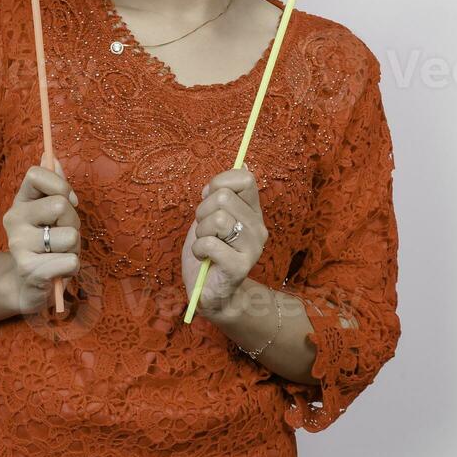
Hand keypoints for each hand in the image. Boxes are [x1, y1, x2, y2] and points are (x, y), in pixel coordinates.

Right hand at [0, 158, 80, 314]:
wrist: (28, 285)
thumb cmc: (47, 244)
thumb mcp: (50, 213)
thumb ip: (54, 185)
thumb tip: (51, 156)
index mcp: (20, 202)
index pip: (36, 174)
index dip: (60, 185)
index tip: (68, 201)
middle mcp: (14, 220)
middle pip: (60, 205)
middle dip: (73, 222)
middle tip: (63, 235)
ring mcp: (19, 246)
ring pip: (70, 236)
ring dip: (74, 248)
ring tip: (60, 254)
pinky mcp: (30, 271)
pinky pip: (71, 261)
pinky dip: (72, 267)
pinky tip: (58, 271)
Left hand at [181, 167, 268, 320]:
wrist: (212, 293)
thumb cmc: (209, 253)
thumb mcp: (212, 216)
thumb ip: (223, 193)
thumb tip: (242, 163)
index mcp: (252, 211)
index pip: (244, 178)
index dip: (219, 182)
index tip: (209, 198)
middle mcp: (258, 227)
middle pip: (223, 197)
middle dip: (202, 211)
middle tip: (204, 229)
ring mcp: (252, 247)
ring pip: (217, 219)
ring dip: (200, 232)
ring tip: (205, 244)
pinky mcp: (240, 266)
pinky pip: (210, 243)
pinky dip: (198, 249)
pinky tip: (204, 258)